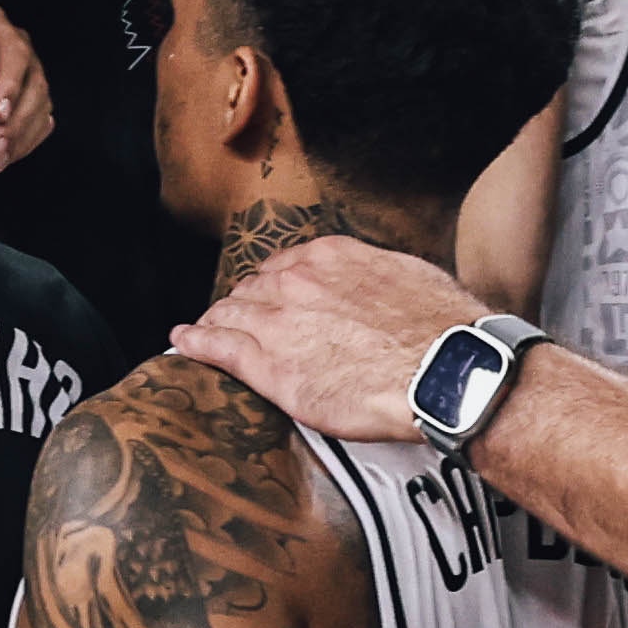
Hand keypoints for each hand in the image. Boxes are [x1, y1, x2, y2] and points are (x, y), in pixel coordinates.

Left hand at [0, 0, 56, 170]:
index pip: (13, 52)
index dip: (11, 84)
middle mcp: (15, 47)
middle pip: (34, 84)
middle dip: (18, 122)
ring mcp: (22, 73)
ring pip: (40, 106)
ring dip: (22, 138)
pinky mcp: (22, 97)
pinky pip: (36, 120)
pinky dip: (24, 142)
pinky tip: (4, 156)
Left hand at [173, 230, 485, 443]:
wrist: (445, 370)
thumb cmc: (442, 330)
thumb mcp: (410, 278)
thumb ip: (375, 278)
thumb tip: (377, 288)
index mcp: (331, 257)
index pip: (284, 266)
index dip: (273, 285)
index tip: (269, 296)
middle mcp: (297, 282)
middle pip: (252, 289)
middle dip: (243, 304)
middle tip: (237, 319)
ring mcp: (278, 322)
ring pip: (230, 315)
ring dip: (215, 321)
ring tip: (203, 331)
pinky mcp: (270, 366)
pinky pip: (219, 347)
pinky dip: (195, 342)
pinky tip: (183, 341)